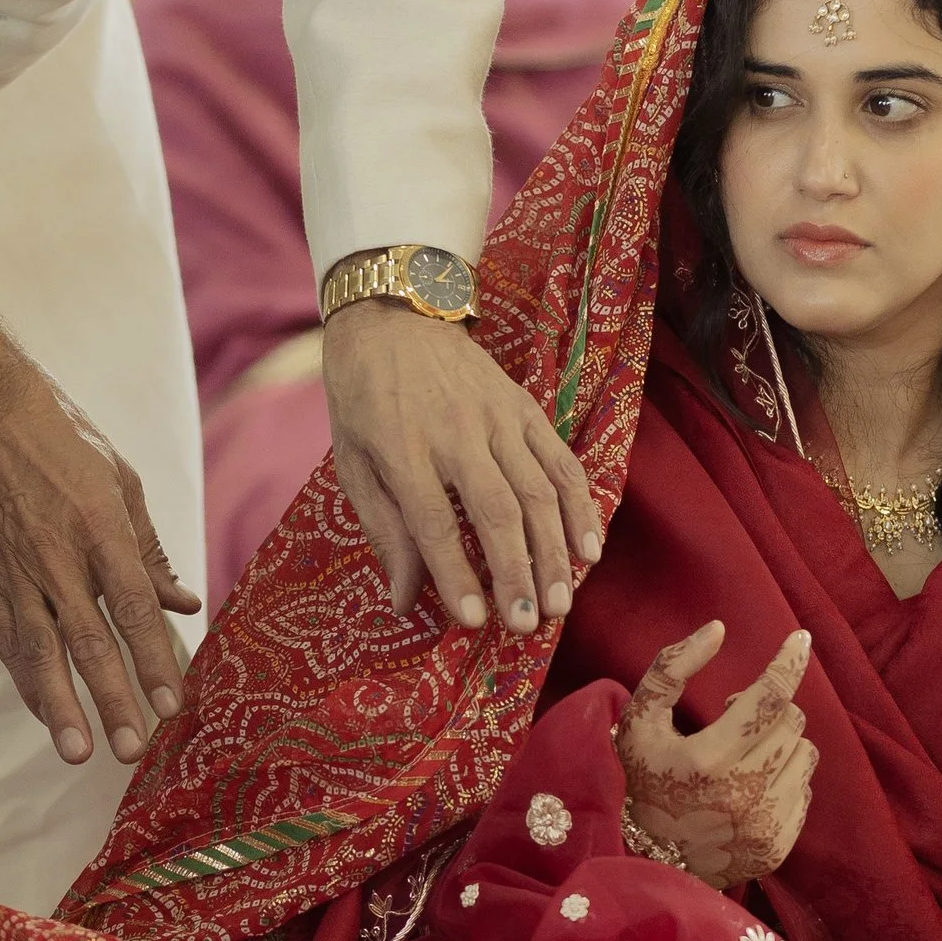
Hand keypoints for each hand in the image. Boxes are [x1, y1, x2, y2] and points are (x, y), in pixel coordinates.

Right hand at [0, 293, 198, 763]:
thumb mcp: (122, 482)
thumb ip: (151, 551)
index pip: (131, 607)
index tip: (169, 704)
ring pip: (37, 652)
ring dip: (58, 707)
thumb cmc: (61, 440)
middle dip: (110, 700)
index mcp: (99, 528)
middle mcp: (56, 556)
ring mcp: (15, 571)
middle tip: (130, 750)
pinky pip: (7, 639)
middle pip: (87, 642)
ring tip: (77, 752)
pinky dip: (25, 680)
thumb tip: (185, 604)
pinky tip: (42, 712)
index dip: (152, 658)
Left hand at [321, 301, 600, 633]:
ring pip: (537, 490)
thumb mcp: (352, 461)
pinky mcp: (525, 407)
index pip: (434, 521)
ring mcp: (497, 417)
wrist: (393, 316)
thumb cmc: (363, 397)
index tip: (472, 621)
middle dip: (516, 572)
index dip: (455, 574)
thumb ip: (384, 530)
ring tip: (559, 603)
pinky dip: (580, 507)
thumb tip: (404, 601)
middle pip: (496, 510)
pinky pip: (561, 462)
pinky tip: (589, 550)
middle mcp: (455, 432)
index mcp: (402, 447)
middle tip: (527, 624)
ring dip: (553, 551)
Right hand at [620, 621, 813, 886]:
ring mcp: (764, 824)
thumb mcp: (639, 720)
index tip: (800, 638)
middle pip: (790, 722)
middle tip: (736, 721)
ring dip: (781, 742)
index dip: (787, 663)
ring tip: (745, 756)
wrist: (645, 860)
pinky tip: (751, 788)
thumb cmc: (640, 780)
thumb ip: (672, 668)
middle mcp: (741, 794)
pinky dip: (785, 778)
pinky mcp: (778, 846)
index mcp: (706, 760)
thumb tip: (719, 629)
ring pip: (805, 753)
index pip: (766, 698)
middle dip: (771, 710)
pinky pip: (806, 789)